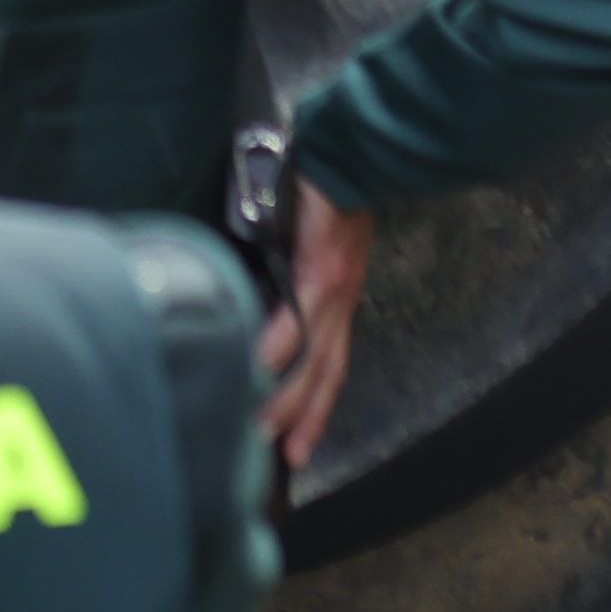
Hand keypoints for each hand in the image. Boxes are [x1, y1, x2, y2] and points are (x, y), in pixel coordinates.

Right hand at [259, 182, 369, 472]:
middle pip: (326, 373)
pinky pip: (297, 317)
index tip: (298, 439)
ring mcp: (333, 291)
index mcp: (338, 298)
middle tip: (283, 456)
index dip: (315, 402)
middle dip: (306, 416)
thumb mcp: (315, 241)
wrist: (352, 155)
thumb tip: (258, 288)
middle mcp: (341, 304)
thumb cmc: (329, 190)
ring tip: (260, 426)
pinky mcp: (320, 270)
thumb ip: (294, 267)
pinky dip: (278, 345)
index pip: (329, 361)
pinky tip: (259, 366)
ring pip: (313, 357)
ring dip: (289, 396)